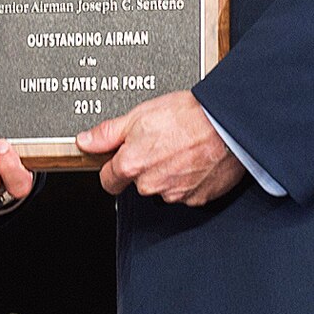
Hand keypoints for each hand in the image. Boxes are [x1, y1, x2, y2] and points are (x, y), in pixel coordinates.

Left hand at [77, 91, 245, 206]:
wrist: (227, 123)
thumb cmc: (187, 115)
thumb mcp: (138, 115)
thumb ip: (108, 133)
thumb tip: (86, 141)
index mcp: (132, 165)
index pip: (109, 180)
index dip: (113, 167)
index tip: (121, 159)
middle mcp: (151, 185)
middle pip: (139, 182)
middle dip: (146, 166)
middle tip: (162, 143)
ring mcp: (176, 194)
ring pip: (164, 187)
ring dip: (169, 173)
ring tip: (182, 148)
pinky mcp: (199, 198)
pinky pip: (188, 192)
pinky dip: (190, 179)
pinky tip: (196, 159)